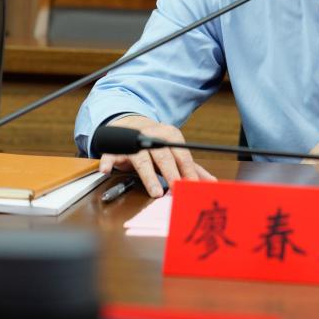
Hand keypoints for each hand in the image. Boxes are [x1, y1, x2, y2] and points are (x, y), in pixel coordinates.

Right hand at [98, 115, 215, 196]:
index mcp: (170, 136)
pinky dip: (108, 161)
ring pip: (141, 158)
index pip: (182, 155)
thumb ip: (192, 168)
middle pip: (163, 156)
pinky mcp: (116, 148)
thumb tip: (212, 182)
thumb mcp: (174, 153)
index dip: (188, 171)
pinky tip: (107, 170)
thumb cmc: (156, 145)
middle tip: (177, 188)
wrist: (130, 126)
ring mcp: (133, 141)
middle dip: (171, 173)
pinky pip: (111, 154)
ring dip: (148, 176)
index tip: (193, 186)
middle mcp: (152, 136)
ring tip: (155, 192)